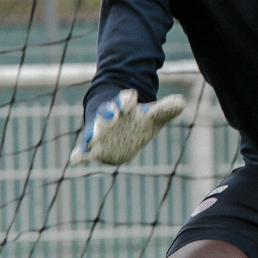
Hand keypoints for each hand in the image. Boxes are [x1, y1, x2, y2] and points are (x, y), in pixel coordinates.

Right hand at [70, 88, 185, 165]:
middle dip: (110, 113)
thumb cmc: (136, 119)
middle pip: (107, 112)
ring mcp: (99, 131)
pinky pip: (84, 151)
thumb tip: (181, 102)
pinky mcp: (92, 146)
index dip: (128, 99)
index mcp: (124, 106)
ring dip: (95, 132)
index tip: (132, 98)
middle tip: (113, 114)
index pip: (126, 99)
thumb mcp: (152, 115)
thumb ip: (166, 109)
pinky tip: (75, 158)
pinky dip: (79, 154)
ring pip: (95, 130)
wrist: (118, 125)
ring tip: (94, 137)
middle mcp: (109, 116)